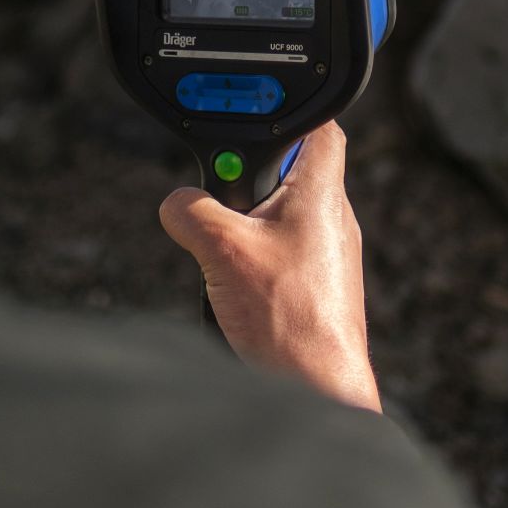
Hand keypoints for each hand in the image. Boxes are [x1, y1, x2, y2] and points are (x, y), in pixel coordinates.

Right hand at [158, 123, 381, 412]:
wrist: (318, 391)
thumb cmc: (289, 321)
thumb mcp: (222, 250)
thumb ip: (192, 211)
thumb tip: (176, 203)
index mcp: (321, 193)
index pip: (319, 126)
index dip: (285, 116)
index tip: (249, 120)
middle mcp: (331, 220)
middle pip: (284, 175)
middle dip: (244, 188)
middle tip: (222, 209)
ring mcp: (326, 257)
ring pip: (274, 222)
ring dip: (243, 235)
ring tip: (229, 264)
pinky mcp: (316, 289)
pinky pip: (277, 259)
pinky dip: (251, 268)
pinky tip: (238, 296)